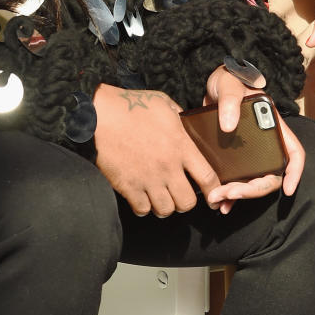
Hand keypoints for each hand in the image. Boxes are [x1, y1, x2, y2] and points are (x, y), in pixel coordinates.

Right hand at [94, 82, 219, 217]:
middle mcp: (167, 167)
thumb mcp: (165, 104)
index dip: (214, 193)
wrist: (100, 114)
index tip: (213, 199)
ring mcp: (147, 179)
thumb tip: (189, 124)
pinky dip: (144, 207)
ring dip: (165, 206)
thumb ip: (181, 118)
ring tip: (161, 197)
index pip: (208, 178)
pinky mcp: (127, 186)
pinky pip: (142, 209)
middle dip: (186, 203)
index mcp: (181, 146)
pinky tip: (142, 197)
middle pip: (187, 203)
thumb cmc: (132, 106)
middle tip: (180, 195)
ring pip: (166, 210)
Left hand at [203, 64, 304, 212]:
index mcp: (274, 127)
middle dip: (253, 189)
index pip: (294, 152)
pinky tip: (220, 203)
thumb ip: (230, 100)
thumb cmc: (228, 80)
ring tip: (218, 199)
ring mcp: (251, 153)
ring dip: (239, 196)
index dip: (294, 172)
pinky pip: (237, 182)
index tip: (287, 189)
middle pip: (271, 174)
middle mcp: (266, 144)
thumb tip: (228, 126)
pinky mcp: (235, 159)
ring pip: (253, 182)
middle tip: (230, 193)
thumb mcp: (229, 85)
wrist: (210, 85)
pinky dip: (230, 195)